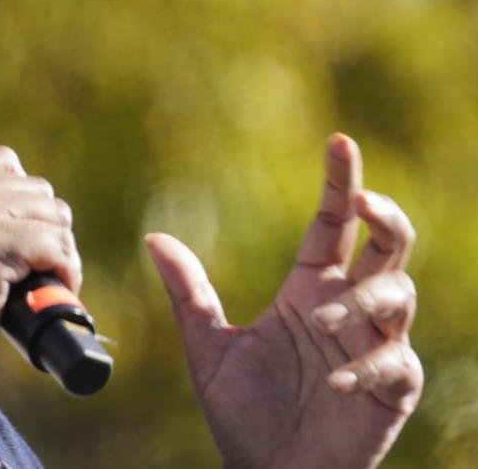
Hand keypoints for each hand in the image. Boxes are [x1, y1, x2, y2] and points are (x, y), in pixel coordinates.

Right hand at [0, 146, 77, 427]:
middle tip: (35, 269)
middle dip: (44, 229)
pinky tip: (49, 292)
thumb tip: (32, 208)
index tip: (19, 237)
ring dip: (58, 251)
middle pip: (34, 189)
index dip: (22, 199)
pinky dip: (65, 272)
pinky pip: (56, 247)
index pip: (2, 161)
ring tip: (43, 281)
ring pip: (52, 215)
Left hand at [146, 134, 421, 467]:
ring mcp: (375, 347)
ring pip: (399, 296)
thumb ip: (188, 293)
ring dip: (363, 300)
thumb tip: (153, 238)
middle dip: (386, 217)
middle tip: (364, 201)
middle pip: (389, 246)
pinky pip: (397, 363)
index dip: (340, 183)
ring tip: (318, 322)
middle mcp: (346, 309)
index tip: (339, 141)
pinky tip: (332, 382)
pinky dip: (369, 365)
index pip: (333, 225)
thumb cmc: (242, 412)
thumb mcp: (207, 347)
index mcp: (307, 290)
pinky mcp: (391, 389)